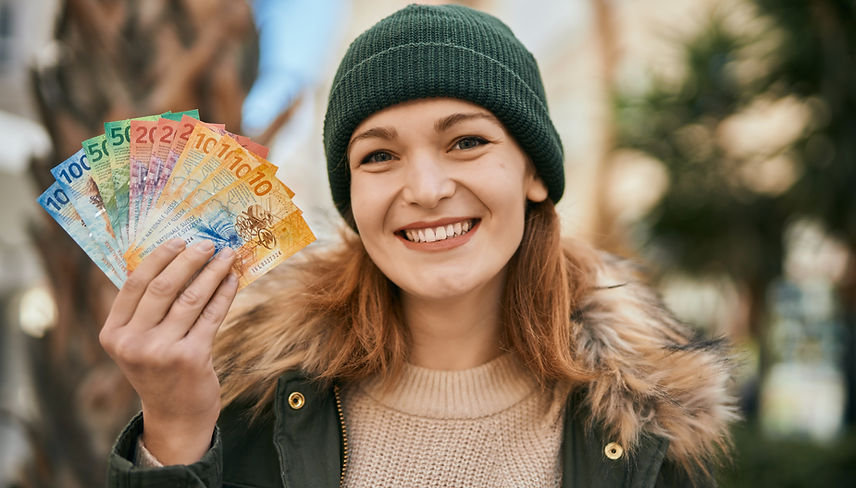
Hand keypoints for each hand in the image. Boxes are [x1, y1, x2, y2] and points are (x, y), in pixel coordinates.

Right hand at [99, 239, 237, 464]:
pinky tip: (232, 280)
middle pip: (163, 287)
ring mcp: (161, 352)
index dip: (159, 258)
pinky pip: (211, 315)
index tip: (179, 240)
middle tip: (208, 243)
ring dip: (212, 272)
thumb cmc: (160, 369)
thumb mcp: (139, 342)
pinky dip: (224, 294)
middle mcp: (132, 343)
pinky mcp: (191, 358)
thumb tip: (176, 258)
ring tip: (227, 256)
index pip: (133, 284)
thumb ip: (146, 309)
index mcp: (113, 334)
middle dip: (189, 259)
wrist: (175, 416)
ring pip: (191, 298)